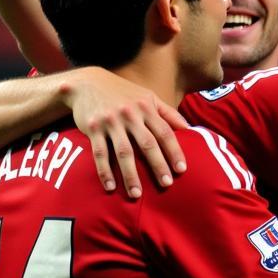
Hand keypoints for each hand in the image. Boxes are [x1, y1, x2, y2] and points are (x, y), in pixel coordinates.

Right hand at [61, 69, 189, 197]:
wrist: (87, 83)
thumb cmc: (124, 94)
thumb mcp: (148, 97)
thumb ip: (169, 113)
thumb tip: (190, 130)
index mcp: (146, 107)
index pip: (165, 132)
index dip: (175, 151)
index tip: (182, 169)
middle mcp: (130, 114)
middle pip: (147, 144)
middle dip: (158, 165)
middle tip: (166, 184)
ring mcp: (110, 122)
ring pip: (123, 152)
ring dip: (130, 175)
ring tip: (137, 194)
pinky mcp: (93, 128)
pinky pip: (100, 153)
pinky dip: (104, 171)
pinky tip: (110, 187)